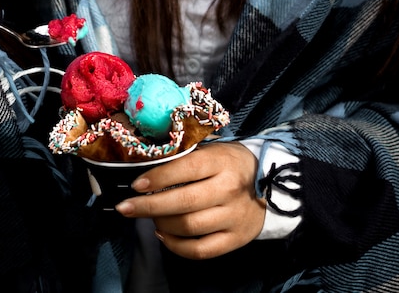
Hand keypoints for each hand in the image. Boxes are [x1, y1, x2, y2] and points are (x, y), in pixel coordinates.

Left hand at [115, 141, 266, 258]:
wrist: (272, 183)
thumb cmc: (230, 162)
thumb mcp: (212, 149)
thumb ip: (185, 154)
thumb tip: (147, 160)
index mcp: (221, 162)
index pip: (185, 169)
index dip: (158, 178)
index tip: (136, 185)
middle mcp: (228, 189)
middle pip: (183, 203)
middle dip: (148, 206)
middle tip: (126, 207)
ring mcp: (233, 216)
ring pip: (188, 227)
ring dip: (161, 224)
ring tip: (148, 217)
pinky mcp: (236, 239)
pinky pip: (200, 250)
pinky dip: (176, 246)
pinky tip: (163, 235)